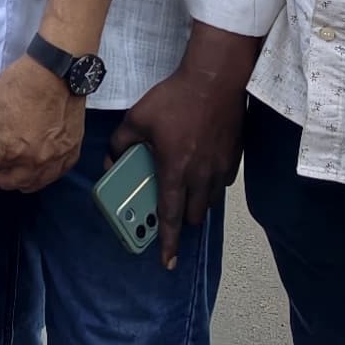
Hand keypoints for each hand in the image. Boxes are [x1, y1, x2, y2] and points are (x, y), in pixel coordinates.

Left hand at [0, 53, 84, 192]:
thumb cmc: (20, 85)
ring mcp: (57, 159)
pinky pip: (58, 174)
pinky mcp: (73, 153)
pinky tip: (41, 167)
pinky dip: (46, 174)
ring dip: (24, 179)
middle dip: (3, 174)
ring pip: (37, 183)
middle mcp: (36, 161)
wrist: (57, 74)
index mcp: (12, 149)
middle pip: (15, 182)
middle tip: (1, 163)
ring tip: (18, 171)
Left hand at [109, 35, 259, 268]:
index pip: (170, 215)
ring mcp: (221, 171)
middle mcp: (201, 177)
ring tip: (181, 190)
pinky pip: (220, 185)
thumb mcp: (136, 119)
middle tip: (168, 211)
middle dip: (181, 220)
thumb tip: (110, 161)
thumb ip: (120, 143)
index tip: (167, 262)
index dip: (168, 241)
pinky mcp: (233, 161)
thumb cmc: (173, 101)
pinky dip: (209, 186)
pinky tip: (198, 170)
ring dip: (195, 203)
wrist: (215, 83)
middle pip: (192, 215)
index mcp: (175, 170)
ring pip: (208, 202)